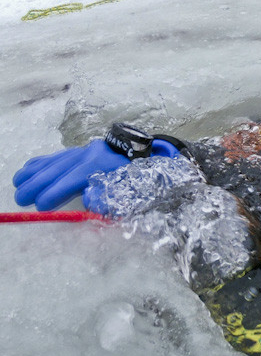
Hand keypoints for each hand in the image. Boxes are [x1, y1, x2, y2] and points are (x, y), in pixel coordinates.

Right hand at [13, 137, 180, 210]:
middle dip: (38, 184)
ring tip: (18, 185)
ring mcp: (86, 150)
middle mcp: (92, 154)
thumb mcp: (134, 193)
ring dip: (35, 173)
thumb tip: (88, 199)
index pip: (75, 178)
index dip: (56, 192)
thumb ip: (111, 197)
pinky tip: (27, 169)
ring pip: (56, 160)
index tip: (41, 206)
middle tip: (21, 199)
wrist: (149, 157)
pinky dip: (42, 162)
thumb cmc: (142, 180)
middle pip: (60, 168)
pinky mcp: (83, 150)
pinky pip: (59, 155)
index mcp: (104, 164)